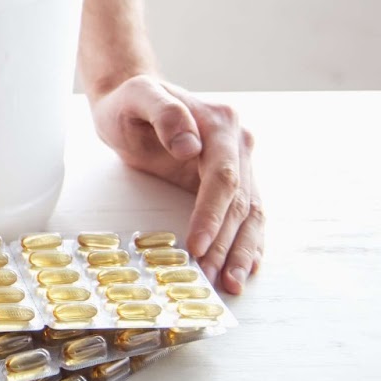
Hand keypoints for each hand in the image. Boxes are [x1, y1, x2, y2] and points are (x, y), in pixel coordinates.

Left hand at [90, 75, 261, 294]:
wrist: (132, 100)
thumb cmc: (130, 101)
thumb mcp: (138, 97)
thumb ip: (165, 113)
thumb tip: (190, 146)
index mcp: (221, 123)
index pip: (223, 177)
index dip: (212, 214)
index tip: (198, 245)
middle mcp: (238, 143)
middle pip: (240, 201)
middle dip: (226, 243)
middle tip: (212, 277)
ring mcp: (239, 163)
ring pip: (249, 213)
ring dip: (241, 251)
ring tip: (230, 283)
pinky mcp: (231, 180)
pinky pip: (245, 214)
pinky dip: (246, 242)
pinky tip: (245, 267)